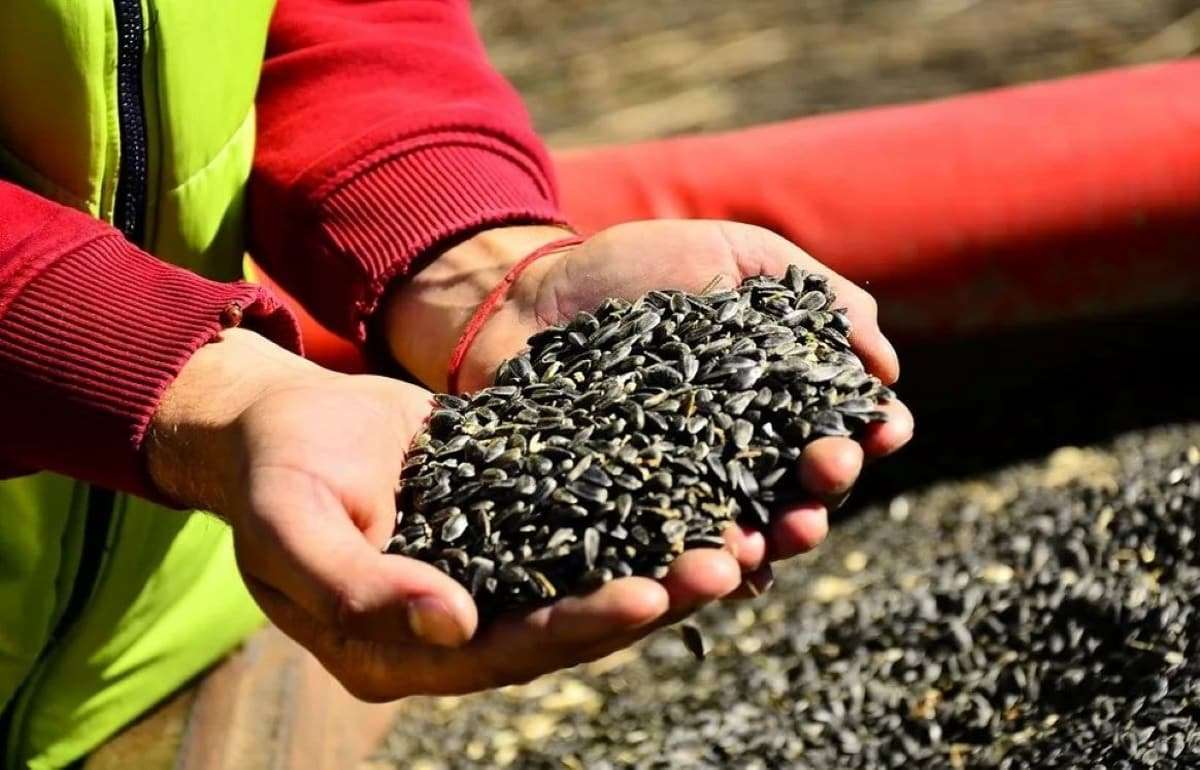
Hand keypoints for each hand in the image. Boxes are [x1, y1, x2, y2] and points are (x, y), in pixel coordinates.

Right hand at [147, 329, 738, 696]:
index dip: (582, 627)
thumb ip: (357, 586)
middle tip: (726, 565)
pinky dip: (636, 507)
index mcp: (401, 647)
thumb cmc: (271, 471)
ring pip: (588, 574)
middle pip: (568, 622)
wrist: (277, 417)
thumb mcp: (290, 525)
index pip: (509, 649)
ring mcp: (489, 569)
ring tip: (738, 532)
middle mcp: (457, 621)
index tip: (652, 597)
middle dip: (650, 597)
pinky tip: (695, 483)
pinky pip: (581, 518)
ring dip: (660, 557)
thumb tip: (453, 626)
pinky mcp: (510, 515)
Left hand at [387, 220, 912, 588]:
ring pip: (750, 527)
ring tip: (783, 532)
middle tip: (830, 471)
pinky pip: (675, 547)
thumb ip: (812, 293)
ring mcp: (687, 486)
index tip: (885, 428)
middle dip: (829, 483)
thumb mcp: (733, 254)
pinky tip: (725, 565)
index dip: (871, 430)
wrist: (531, 294)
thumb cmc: (637, 266)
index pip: (839, 422)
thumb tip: (885, 363)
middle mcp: (741, 449)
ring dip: (778, 536)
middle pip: (803, 485)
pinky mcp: (632, 513)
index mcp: (775, 394)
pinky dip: (704, 559)